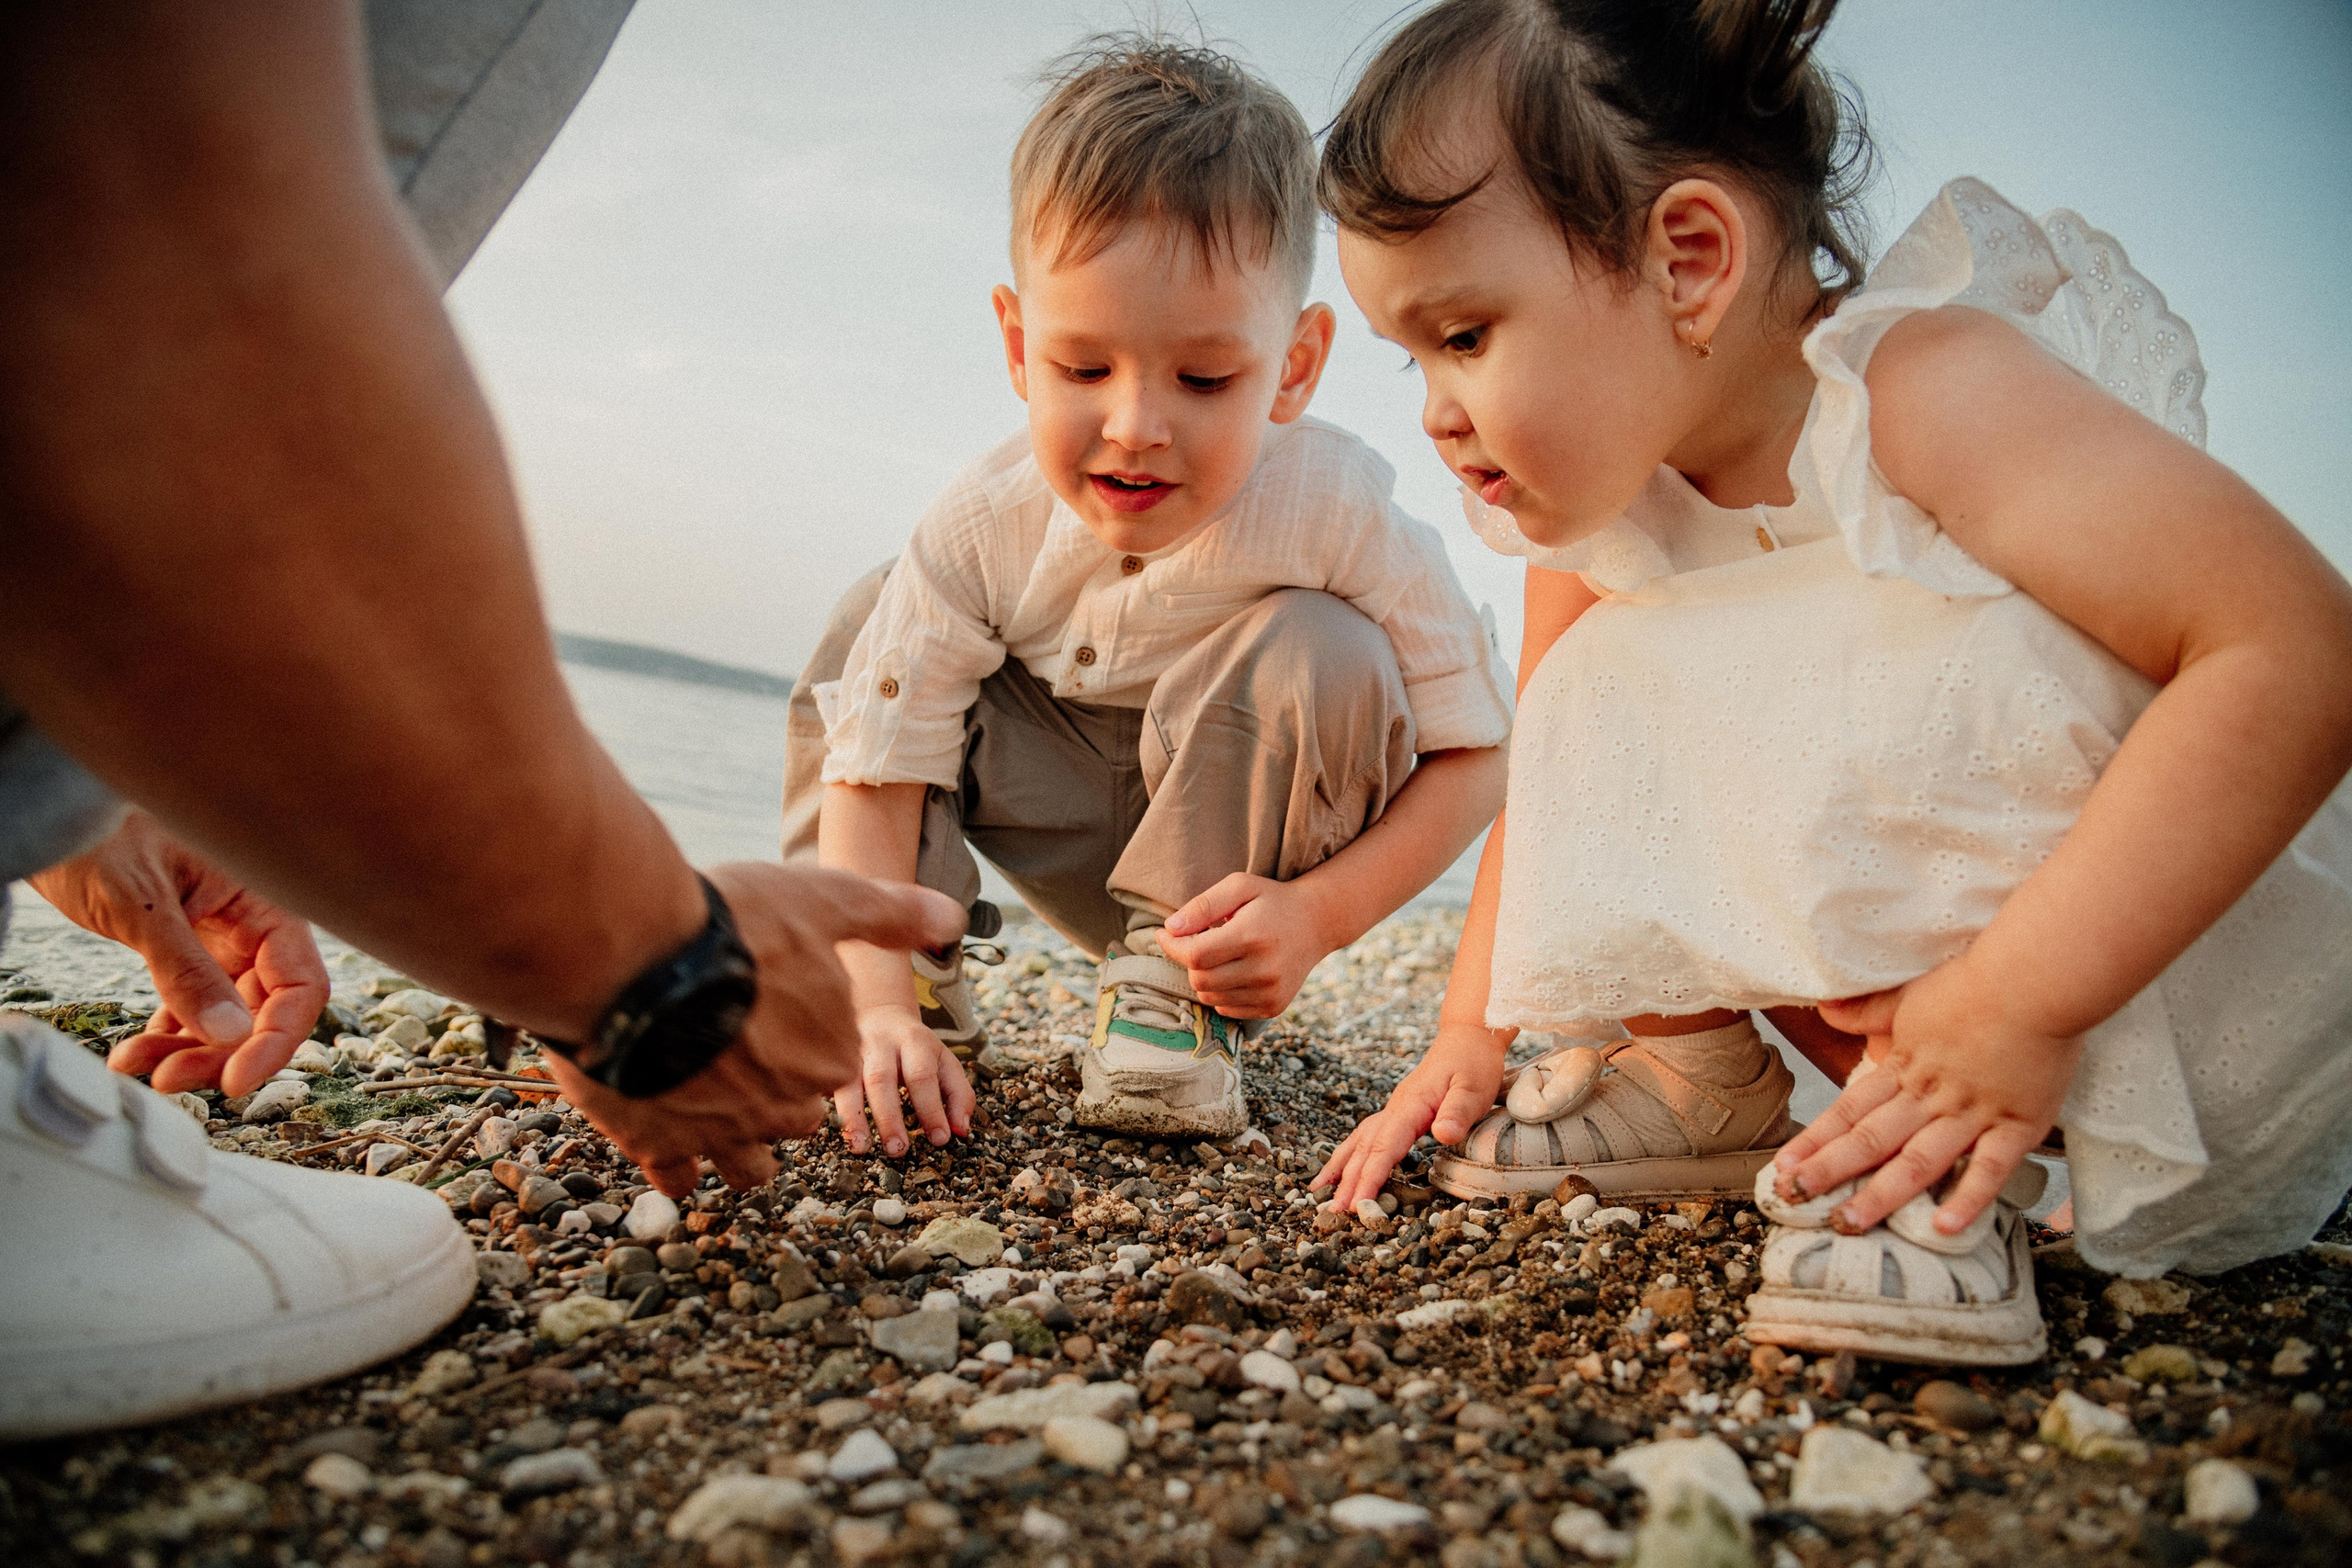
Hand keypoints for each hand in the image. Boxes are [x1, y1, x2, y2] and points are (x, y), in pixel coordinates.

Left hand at [27, 811, 328, 1095]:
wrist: (53, 813)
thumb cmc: (98, 834)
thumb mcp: (140, 902)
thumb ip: (185, 967)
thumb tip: (230, 1036)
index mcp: (264, 900)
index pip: (300, 984)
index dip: (277, 1037)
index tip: (236, 1079)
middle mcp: (251, 923)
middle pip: (264, 1009)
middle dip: (222, 1051)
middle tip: (171, 1079)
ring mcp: (220, 939)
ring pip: (228, 1016)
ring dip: (191, 1051)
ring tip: (141, 1067)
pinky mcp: (188, 951)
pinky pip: (192, 1008)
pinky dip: (168, 1037)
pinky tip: (135, 1051)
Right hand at [549, 861, 961, 1196]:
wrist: (635, 962)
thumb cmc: (734, 927)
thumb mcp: (823, 901)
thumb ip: (887, 914)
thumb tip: (951, 918)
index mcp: (830, 1055)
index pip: (832, 1057)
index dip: (803, 1027)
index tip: (771, 998)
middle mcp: (785, 1105)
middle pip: (795, 1111)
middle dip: (777, 1088)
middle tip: (738, 1043)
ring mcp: (724, 1132)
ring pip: (748, 1161)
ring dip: (740, 1141)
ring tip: (710, 1100)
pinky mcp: (661, 1145)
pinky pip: (679, 1176)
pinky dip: (677, 1166)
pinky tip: (663, 1138)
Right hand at [833, 1004, 974, 1157]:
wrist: (880, 1013)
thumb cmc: (916, 1048)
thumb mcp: (945, 1062)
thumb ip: (958, 1095)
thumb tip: (961, 1131)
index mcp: (915, 1041)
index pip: (922, 1076)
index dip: (931, 1109)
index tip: (940, 1139)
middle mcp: (881, 1043)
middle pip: (881, 1079)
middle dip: (889, 1117)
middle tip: (898, 1150)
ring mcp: (852, 1050)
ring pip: (848, 1081)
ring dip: (853, 1117)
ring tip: (860, 1148)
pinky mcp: (832, 1060)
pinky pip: (828, 1083)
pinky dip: (831, 1106)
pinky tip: (840, 1131)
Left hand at [1157, 873, 1331, 1018]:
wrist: (1316, 923)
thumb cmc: (1272, 901)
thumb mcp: (1239, 886)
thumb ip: (1203, 905)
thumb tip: (1171, 928)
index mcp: (1252, 937)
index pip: (1195, 955)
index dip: (1172, 946)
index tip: (1165, 933)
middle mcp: (1264, 970)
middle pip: (1199, 980)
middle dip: (1190, 961)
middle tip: (1199, 941)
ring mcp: (1270, 993)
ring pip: (1210, 998)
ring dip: (1204, 978)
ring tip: (1221, 954)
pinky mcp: (1273, 1007)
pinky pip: (1226, 1009)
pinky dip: (1221, 993)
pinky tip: (1235, 970)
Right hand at [1310, 1024, 1504, 1210]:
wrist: (1467, 1037)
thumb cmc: (1473, 1062)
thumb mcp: (1473, 1088)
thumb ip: (1458, 1112)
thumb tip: (1442, 1135)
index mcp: (1410, 1106)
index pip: (1384, 1147)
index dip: (1369, 1177)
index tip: (1357, 1204)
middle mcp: (1395, 1109)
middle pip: (1364, 1148)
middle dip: (1347, 1181)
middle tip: (1333, 1212)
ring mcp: (1394, 1109)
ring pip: (1359, 1140)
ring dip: (1340, 1166)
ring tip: (1319, 1190)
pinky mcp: (1399, 1112)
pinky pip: (1368, 1135)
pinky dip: (1352, 1153)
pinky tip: (1345, 1165)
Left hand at [1772, 956, 2080, 1236]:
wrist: (2036, 978)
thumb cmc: (1976, 983)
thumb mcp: (1910, 994)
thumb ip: (1869, 1011)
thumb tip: (1827, 1008)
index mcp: (1904, 1066)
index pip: (1849, 1110)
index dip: (1815, 1140)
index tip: (1783, 1166)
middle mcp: (1931, 1095)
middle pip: (1872, 1140)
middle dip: (1830, 1172)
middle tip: (1794, 1199)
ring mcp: (1973, 1112)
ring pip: (1919, 1162)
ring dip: (1881, 1195)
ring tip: (1848, 1223)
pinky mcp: (2018, 1124)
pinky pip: (1991, 1168)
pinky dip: (1968, 1199)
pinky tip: (1943, 1227)